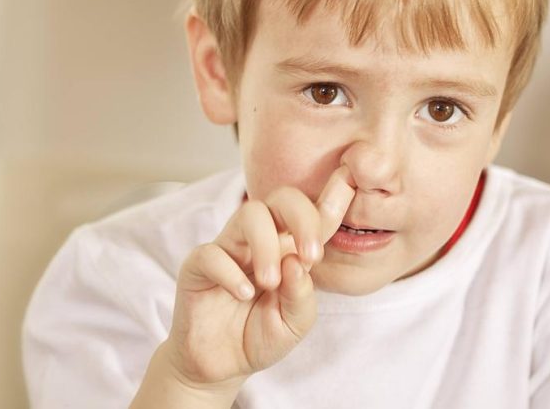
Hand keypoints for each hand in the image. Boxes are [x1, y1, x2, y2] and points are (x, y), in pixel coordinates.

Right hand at [166, 165, 355, 391]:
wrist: (220, 366)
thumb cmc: (259, 336)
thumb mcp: (295, 323)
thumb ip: (302, 294)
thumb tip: (297, 260)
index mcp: (289, 248)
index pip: (313, 215)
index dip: (332, 197)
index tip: (350, 183)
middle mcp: (260, 240)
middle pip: (282, 198)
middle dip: (303, 217)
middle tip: (312, 255)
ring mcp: (229, 248)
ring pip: (249, 214)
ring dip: (267, 245)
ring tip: (270, 282)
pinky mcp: (199, 266)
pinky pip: (213, 252)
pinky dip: (231, 272)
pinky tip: (243, 294)